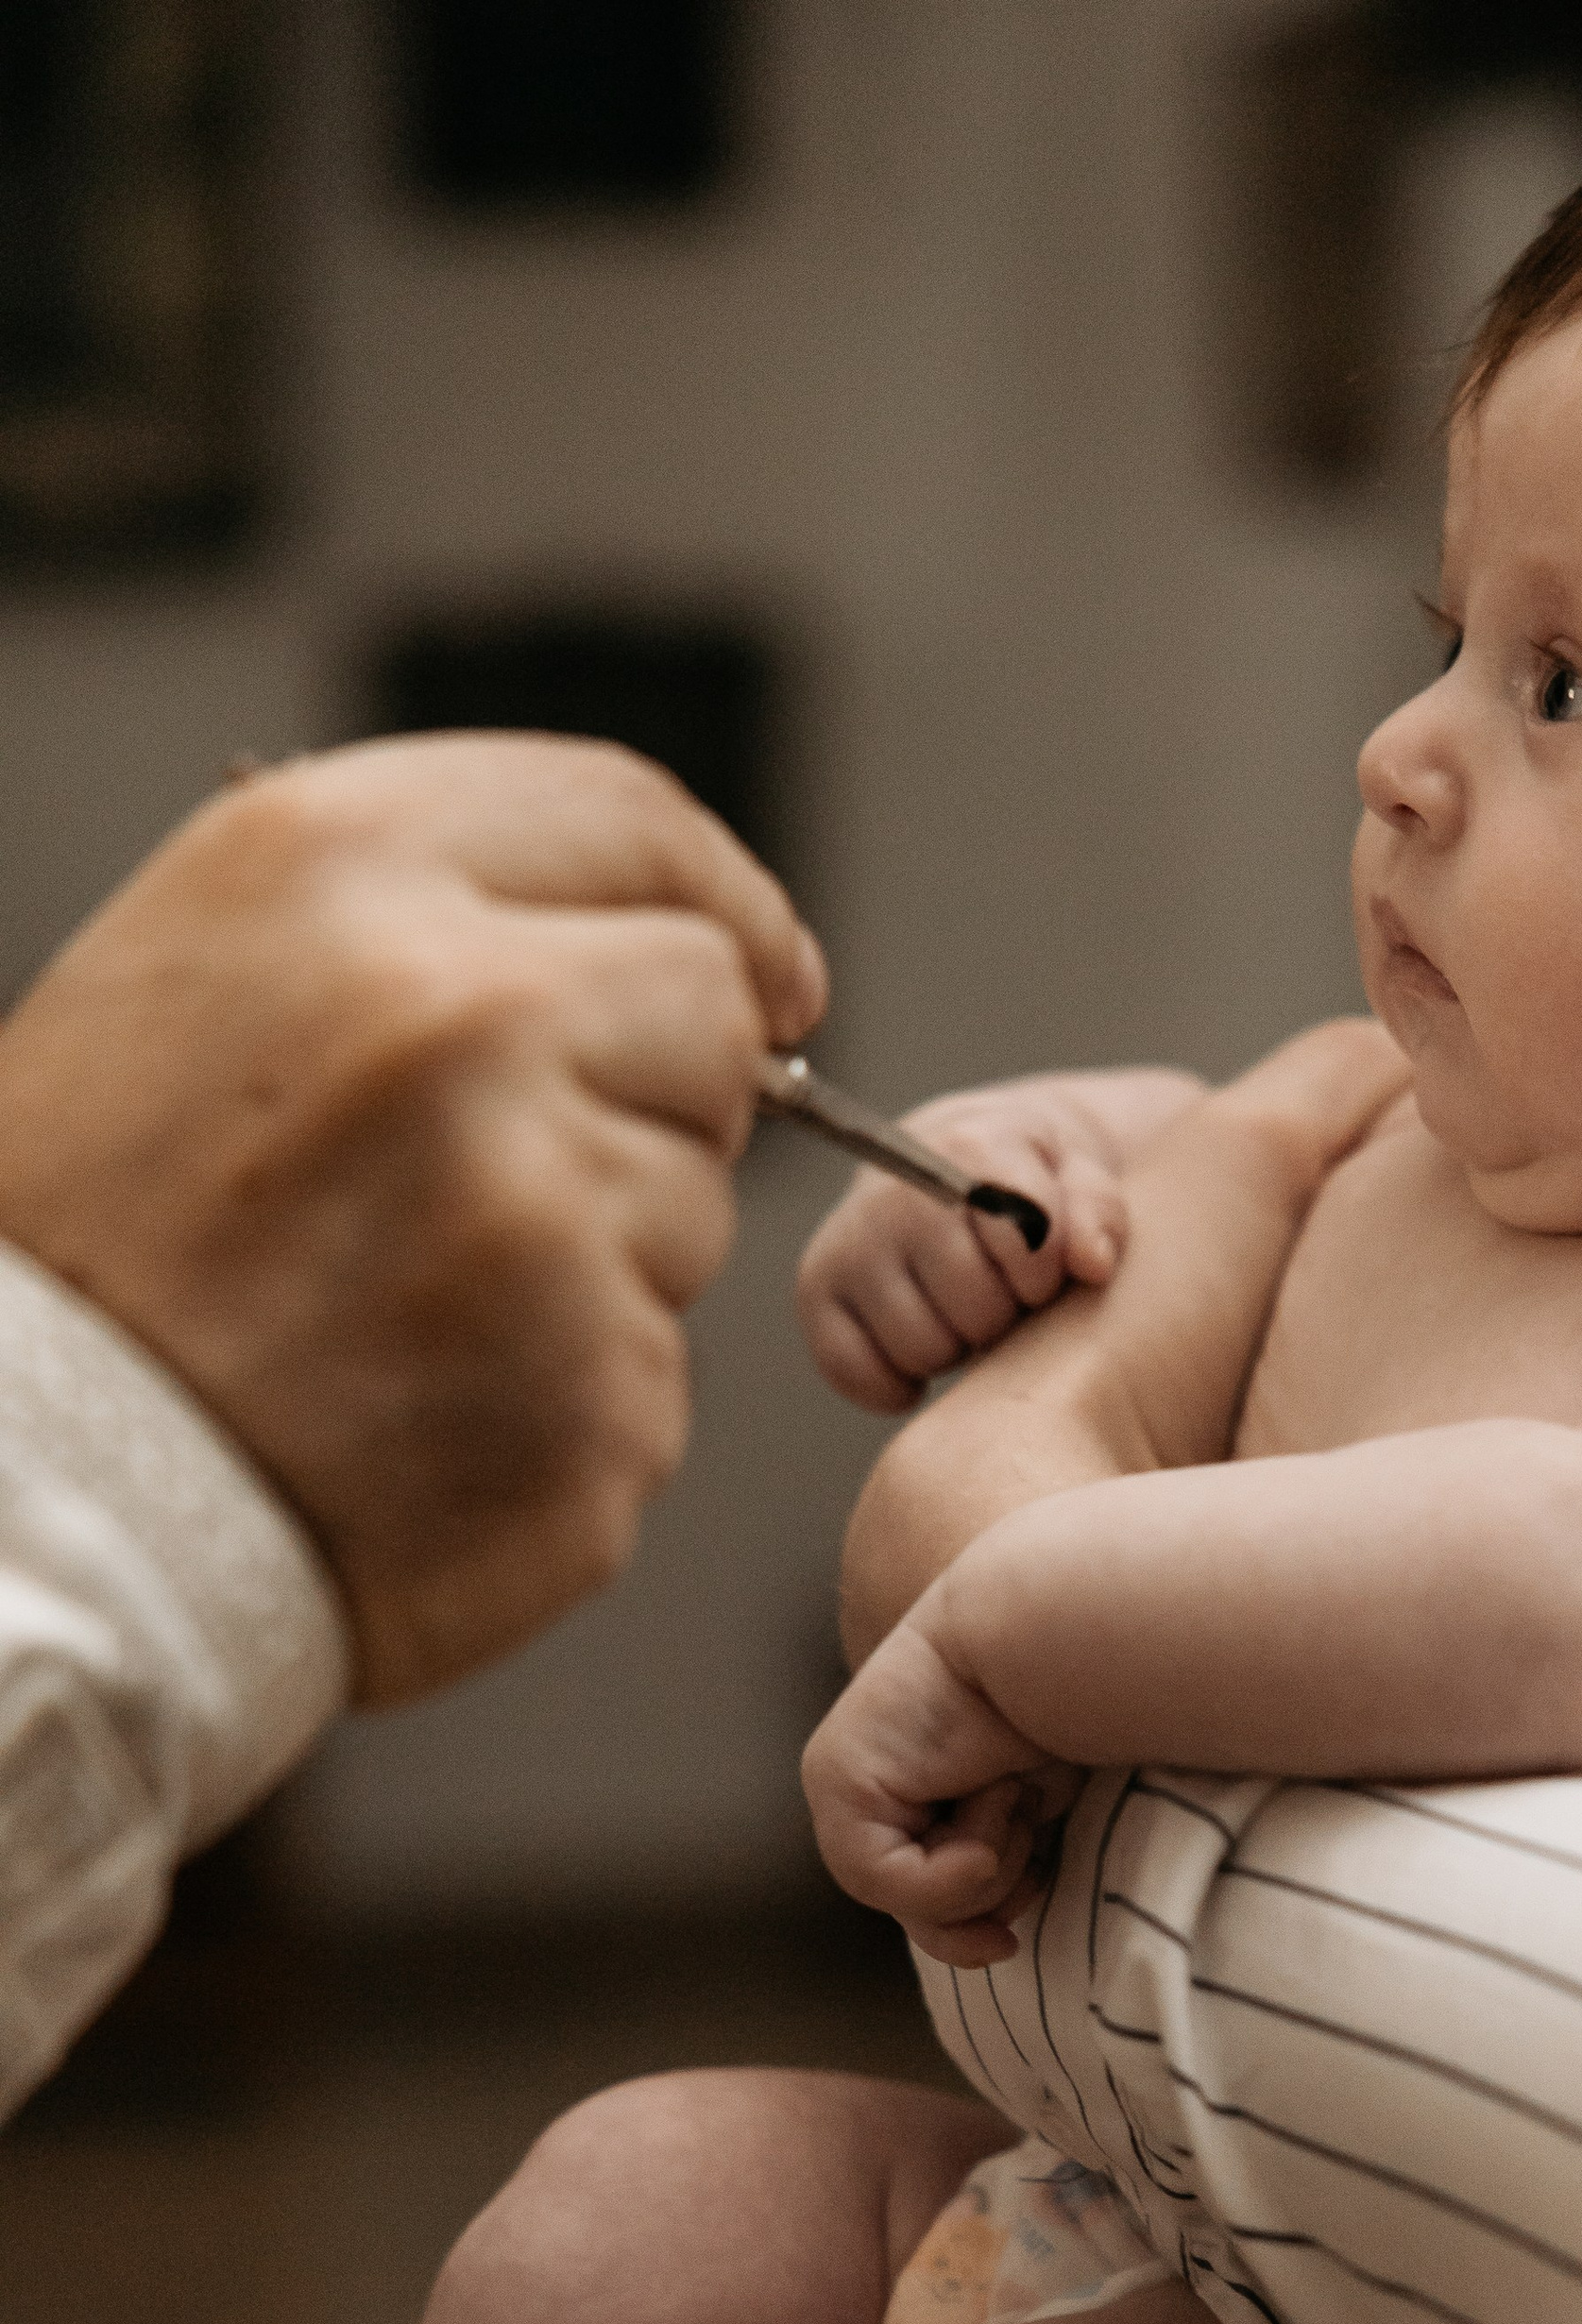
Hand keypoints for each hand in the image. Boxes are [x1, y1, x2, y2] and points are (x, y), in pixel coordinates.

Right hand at [0, 732, 822, 1702]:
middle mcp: (461, 1014)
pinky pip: (658, 1370)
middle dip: (648, 1095)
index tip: (766, 975)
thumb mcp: (202, 976)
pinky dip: (576, 1406)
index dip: (727, 903)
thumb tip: (680, 942)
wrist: (43, 1497)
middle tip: (492, 1189)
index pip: (638, 826)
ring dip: (606, 1262)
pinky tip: (435, 1418)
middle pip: (705, 1015)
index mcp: (345, 871)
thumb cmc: (101, 1255)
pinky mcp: (599, 1389)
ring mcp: (544, 1212)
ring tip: (417, 1315)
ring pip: (694, 1205)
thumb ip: (427, 923)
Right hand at [799, 1066, 1204, 1411]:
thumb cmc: (1031, 1185)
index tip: (1040, 1267)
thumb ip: (1098, 1214)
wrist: (951, 1167)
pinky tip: (926, 1342)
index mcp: (970, 1150)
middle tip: (1002, 1293)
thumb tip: (1092, 1264)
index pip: (1026, 1244)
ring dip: (956, 1347)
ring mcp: (847, 1242)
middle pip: (976, 1309)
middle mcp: (896, 1191)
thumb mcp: (1082, 1181)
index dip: (1044, 1274)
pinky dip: (895, 1383)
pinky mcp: (815, 1291)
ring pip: (923, 1348)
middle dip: (1004, 1314)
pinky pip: (857, 1374)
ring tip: (964, 1309)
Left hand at [802, 1603, 1080, 1962]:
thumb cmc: (1073, 1714)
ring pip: (910, 1902)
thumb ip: (997, 1883)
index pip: (927, 1898)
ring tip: (1007, 1785)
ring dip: (987, 1863)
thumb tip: (988, 1948)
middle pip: (921, 1909)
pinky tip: (989, 1794)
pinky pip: (891, 1883)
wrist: (1064, 1639)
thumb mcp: (1040, 1821)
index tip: (1005, 1938)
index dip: (975, 1916)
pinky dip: (960, 1863)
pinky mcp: (840, 1779)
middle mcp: (871, 1786)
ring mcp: (844, 1781)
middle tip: (1019, 1811)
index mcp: (917, 1788)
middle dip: (991, 1884)